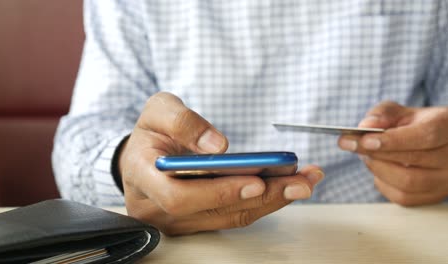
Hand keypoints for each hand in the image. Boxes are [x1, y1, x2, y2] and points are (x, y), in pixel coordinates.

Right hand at [119, 92, 323, 234]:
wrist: (145, 155)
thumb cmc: (151, 132)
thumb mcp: (159, 110)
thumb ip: (182, 121)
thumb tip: (218, 146)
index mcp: (143, 177)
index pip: (178, 195)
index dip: (217, 192)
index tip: (255, 180)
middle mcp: (158, 208)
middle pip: (213, 211)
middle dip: (260, 197)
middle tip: (298, 181)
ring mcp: (179, 220)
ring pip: (230, 216)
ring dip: (272, 200)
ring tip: (304, 181)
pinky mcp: (199, 221)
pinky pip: (234, 215)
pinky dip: (265, 201)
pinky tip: (288, 186)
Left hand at [338, 101, 447, 205]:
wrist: (438, 142)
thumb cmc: (417, 124)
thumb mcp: (401, 112)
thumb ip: (381, 114)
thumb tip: (365, 126)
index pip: (425, 136)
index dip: (393, 140)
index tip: (365, 140)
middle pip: (414, 161)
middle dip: (376, 153)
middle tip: (352, 145)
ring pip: (408, 183)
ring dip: (378, 169)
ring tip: (366, 155)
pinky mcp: (436, 196)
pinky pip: (404, 198)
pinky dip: (383, 184)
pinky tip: (379, 170)